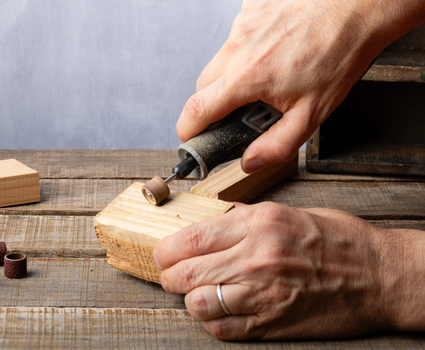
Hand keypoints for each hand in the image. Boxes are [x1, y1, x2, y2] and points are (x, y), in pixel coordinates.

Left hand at [153, 202, 424, 339]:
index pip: (189, 240)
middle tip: (172, 276)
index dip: (167, 251)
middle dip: (171, 277)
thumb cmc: (338, 241)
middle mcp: (255, 258)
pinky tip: (217, 313)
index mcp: (256, 225)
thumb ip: (243, 219)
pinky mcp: (271, 322)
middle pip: (186, 273)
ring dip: (190, 300)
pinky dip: (211, 322)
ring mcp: (262, 293)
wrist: (379, 276)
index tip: (163, 255)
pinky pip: (222, 329)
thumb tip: (211, 224)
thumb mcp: (286, 213)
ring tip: (196, 294)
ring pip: (197, 304)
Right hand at [177, 0, 424, 172]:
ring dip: (236, 71)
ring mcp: (242, 22)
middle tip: (246, 109)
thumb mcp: (313, 114)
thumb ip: (276, 145)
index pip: (196, 110)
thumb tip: (250, 162)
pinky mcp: (252, 4)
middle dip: (217, 102)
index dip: (188, 130)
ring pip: (223, 57)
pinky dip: (251, 44)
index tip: (193, 137)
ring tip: (274, 71)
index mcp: (247, 77)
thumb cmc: (341, 55)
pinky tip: (280, 44)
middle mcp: (237, 46)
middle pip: (204, 86)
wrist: (361, 2)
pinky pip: (239, 33)